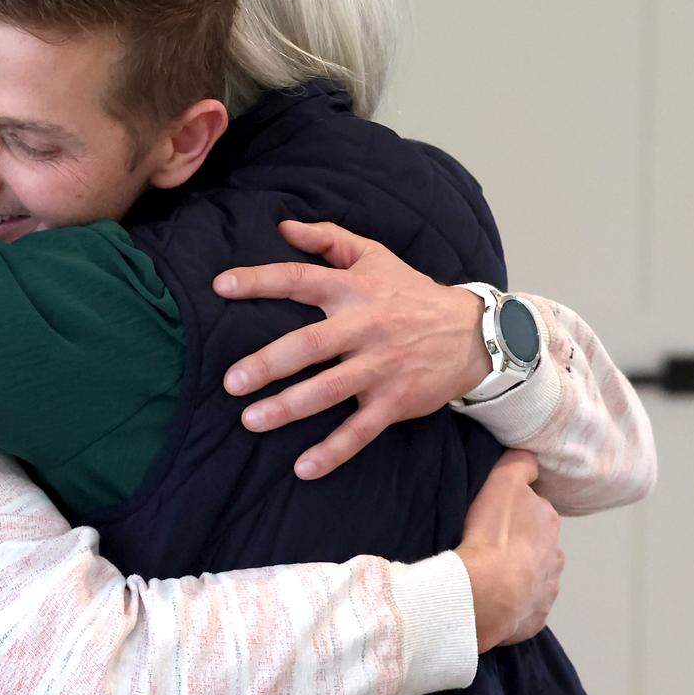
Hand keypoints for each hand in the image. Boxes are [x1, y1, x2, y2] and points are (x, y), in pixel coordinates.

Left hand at [212, 221, 491, 478]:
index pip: (300, 279)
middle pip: (309, 345)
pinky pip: (361, 431)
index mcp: (354, 290)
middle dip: (268, 364)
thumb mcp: (375, 256)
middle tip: (230, 381)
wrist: (474, 334)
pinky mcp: (395, 401)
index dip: (259, 280)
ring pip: (329, 390)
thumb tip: (282, 226)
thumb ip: (328, 238)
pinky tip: (303, 468)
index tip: (220, 287)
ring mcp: (380, 367)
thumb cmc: (411, 293)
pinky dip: (333, 452)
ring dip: (289, 408)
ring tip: (251, 420)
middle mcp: (365, 327)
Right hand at [455, 450, 562, 652]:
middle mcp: (556, 557)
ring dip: (515, 574)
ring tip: (486, 572)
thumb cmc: (493, 534)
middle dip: (518, 544)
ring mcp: (546, 591)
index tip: (495, 515)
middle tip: (487, 543)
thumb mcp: (504, 481)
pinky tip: (490, 597)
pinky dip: (510, 602)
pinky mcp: (532, 618)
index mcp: (550, 524)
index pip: (536, 511)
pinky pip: (521, 606)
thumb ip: (521, 463)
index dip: (515, 511)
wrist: (488, 592)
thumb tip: (532, 457)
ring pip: (532, 577)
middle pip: (536, 545)